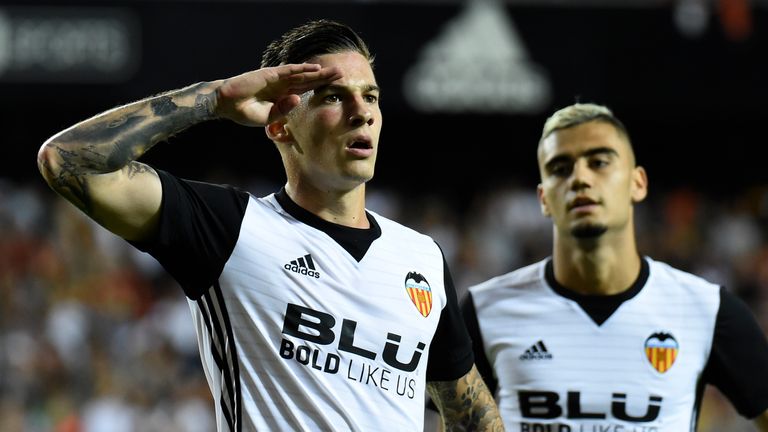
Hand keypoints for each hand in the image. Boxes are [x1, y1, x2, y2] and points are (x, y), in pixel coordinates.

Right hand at [214, 63, 341, 126]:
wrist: (227, 103)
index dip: (320, 89)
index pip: (306, 91)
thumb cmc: (245, 112)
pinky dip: (302, 68)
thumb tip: (298, 99)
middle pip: (308, 81)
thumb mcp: (268, 118)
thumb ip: (283, 111)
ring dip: (318, 72)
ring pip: (302, 74)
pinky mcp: (270, 74)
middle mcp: (283, 86)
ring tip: (334, 71)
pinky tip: (315, 68)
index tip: (335, 89)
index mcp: (283, 97)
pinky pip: (289, 70)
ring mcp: (277, 79)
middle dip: (324, 78)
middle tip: (341, 75)